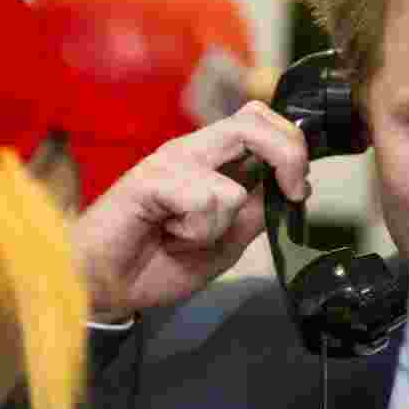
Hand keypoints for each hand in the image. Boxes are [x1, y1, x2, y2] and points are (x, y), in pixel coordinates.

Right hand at [73, 102, 309, 320]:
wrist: (108, 287)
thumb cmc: (161, 261)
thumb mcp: (228, 239)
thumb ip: (258, 211)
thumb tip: (296, 187)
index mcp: (213, 159)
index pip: (260, 120)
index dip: (293, 145)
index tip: (300, 190)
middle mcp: (193, 151)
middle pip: (254, 121)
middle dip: (289, 155)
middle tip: (293, 192)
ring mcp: (170, 162)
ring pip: (233, 186)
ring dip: (220, 227)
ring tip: (186, 235)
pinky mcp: (148, 179)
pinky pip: (203, 201)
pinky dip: (196, 232)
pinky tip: (168, 236)